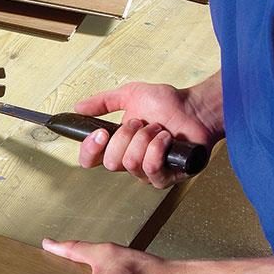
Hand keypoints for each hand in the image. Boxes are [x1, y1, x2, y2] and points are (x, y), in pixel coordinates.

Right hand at [75, 80, 222, 187]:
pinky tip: (166, 138)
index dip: (90, 149)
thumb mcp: (130, 95)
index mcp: (116, 146)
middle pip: (110, 161)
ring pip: (130, 162)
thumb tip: (78, 107)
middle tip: (139, 123)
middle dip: (125, 136)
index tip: (101, 132)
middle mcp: (129, 162)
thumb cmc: (168, 104)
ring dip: (145, 138)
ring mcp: (147, 173)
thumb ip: (102, 102)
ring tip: (157, 129)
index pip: (90, 160)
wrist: (194, 108)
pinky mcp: (166, 178)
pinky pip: (151, 167)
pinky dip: (158, 147)